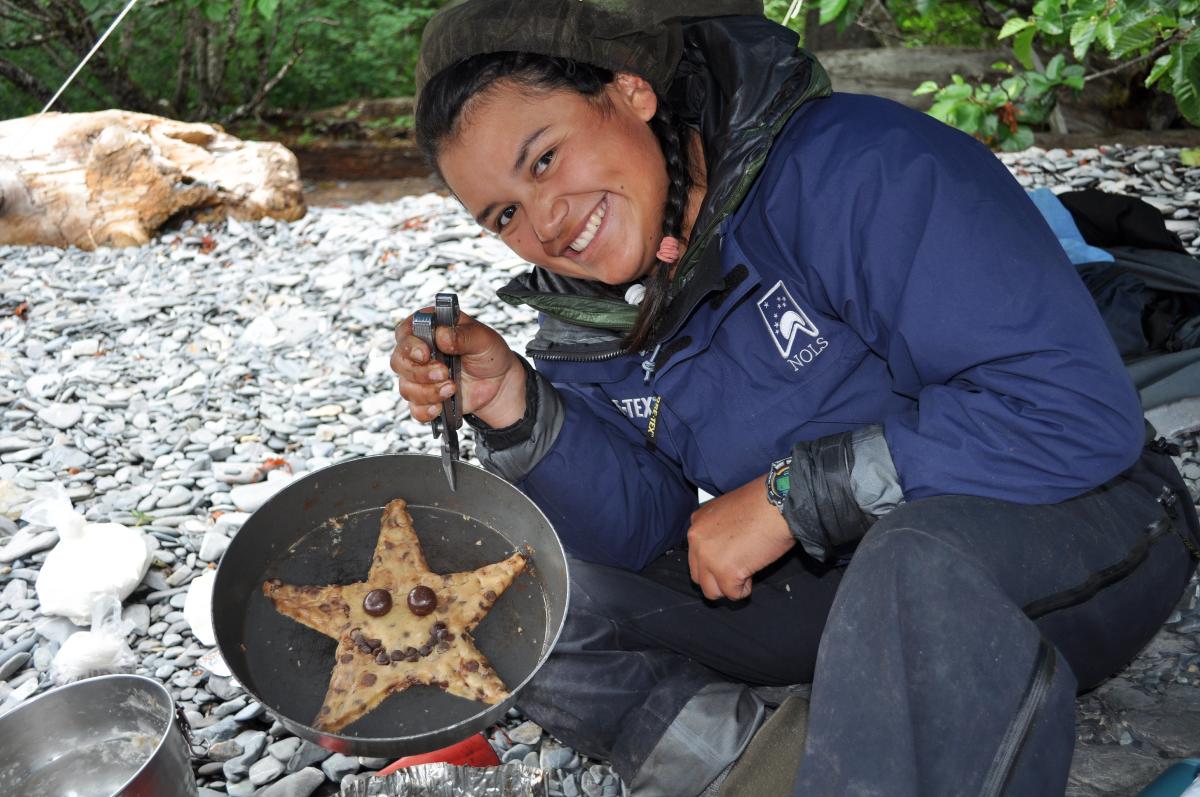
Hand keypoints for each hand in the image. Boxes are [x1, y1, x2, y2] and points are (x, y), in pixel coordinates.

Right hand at [391, 309, 525, 427]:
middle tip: (444, 373)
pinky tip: (440, 407)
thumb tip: (442, 336)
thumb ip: (463, 335)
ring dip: (428, 391)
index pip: (404, 333)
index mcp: (428, 329)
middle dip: (420, 372)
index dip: (409, 344)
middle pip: (399, 362)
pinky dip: (426, 410)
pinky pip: (415, 409)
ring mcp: (419, 377)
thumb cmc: (488, 353)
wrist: (500, 382)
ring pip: (406, 387)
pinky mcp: (425, 398)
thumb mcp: (483, 339)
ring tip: (452, 388)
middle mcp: (418, 352)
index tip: (424, 353)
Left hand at [687, 475, 795, 600]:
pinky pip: (732, 594)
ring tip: (745, 571)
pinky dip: (744, 590)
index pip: (695, 555)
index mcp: (697, 523)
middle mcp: (696, 540)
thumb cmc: (761, 503)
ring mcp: (708, 558)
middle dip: (718, 577)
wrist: (778, 503)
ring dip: (728, 586)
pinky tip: (753, 572)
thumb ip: (717, 530)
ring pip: (710, 590)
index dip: (715, 560)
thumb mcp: (727, 510)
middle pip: (699, 576)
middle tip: (739, 567)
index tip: (731, 556)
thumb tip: (721, 551)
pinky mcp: (726, 572)